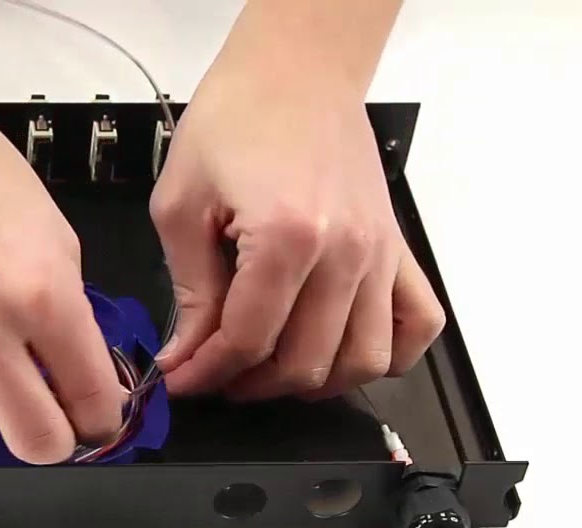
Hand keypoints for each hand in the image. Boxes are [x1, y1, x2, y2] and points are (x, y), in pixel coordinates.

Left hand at [150, 58, 445, 401]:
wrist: (293, 72)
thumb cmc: (235, 120)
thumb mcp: (180, 205)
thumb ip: (189, 290)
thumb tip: (187, 353)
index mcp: (286, 238)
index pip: (247, 340)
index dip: (206, 373)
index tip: (180, 380)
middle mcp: (345, 252)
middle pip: (305, 362)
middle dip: (248, 384)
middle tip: (214, 375)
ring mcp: (380, 253)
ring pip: (363, 360)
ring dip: (312, 381)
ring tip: (267, 369)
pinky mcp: (398, 248)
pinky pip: (418, 326)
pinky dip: (386, 355)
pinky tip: (339, 351)